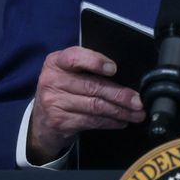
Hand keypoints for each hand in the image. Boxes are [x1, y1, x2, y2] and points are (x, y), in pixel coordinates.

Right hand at [26, 46, 145, 164]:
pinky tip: (121, 121)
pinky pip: (91, 121)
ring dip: (120, 111)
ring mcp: (54, 102)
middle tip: (139, 101)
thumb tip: (125, 74)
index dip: (95, 62)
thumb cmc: (64, 89)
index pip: (74, 57)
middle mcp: (51, 80)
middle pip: (92, 86)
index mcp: (56, 62)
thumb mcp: (69, 72)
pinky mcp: (59, 121)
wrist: (41, 120)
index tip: (114, 69)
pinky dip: (110, 122)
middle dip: (120, 94)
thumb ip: (89, 68)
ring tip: (137, 113)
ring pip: (95, 106)